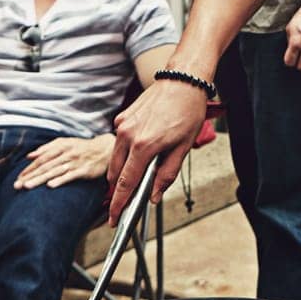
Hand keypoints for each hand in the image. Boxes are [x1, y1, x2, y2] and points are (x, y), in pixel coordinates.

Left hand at [15, 134, 112, 189]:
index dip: (28, 169)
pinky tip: (51, 185)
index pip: (41, 159)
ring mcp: (75, 162)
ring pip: (54, 171)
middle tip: (17, 186)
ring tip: (28, 187)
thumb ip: (47, 148)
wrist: (106, 149)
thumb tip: (29, 155)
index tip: (18, 178)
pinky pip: (70, 176)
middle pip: (45, 166)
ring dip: (40, 179)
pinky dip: (60, 180)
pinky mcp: (84, 171)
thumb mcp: (65, 143)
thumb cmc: (83, 147)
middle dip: (30, 176)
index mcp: (60, 147)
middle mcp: (66, 154)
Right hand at [107, 78, 206, 222]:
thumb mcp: (183, 148)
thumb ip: (166, 175)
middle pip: (115, 174)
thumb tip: (154, 196)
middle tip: (125, 203)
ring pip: (115, 159)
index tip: (113, 218)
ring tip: (136, 176)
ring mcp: (122, 125)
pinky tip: (140, 150)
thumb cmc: (187, 111)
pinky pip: (119, 142)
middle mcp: (128, 135)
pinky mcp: (122, 118)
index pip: (125, 184)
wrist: (182, 81)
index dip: (118, 204)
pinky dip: (126, 152)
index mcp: (144, 145)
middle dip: (118, 191)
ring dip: (122, 171)